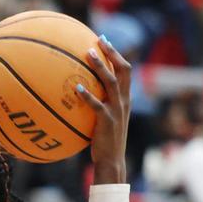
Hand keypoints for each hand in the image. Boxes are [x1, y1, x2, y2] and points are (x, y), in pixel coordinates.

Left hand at [78, 37, 130, 184]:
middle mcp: (124, 101)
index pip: (126, 71)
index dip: (116, 55)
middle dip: (112, 53)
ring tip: (88, 54)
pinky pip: (97, 105)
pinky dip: (88, 95)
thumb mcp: (104, 120)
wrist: (112, 161)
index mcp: (125, 99)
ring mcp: (117, 110)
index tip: (104, 41)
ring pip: (112, 83)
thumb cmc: (104, 142)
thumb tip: (79, 94)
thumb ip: (98, 106)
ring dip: (100, 67)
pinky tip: (76, 87)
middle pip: (123, 70)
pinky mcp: (107, 121)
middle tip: (99, 40)